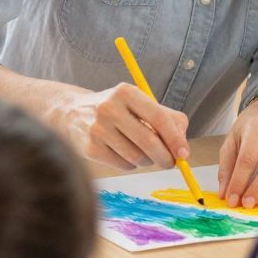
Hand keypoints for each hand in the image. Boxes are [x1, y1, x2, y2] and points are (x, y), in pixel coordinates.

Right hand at [67, 83, 189, 169]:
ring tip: (145, 153)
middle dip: (166, 157)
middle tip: (171, 163)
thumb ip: (168, 118)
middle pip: (149, 142)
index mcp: (126, 92)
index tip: (184, 154)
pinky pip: (124, 165)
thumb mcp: (140, 103)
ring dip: (148, 160)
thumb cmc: (118, 109)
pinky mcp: (90, 148)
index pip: (158, 118)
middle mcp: (109, 108)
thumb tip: (182, 147)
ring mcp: (97, 129)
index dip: (175, 139)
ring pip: (137, 157)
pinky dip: (132, 164)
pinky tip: (126, 154)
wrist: (72, 113)